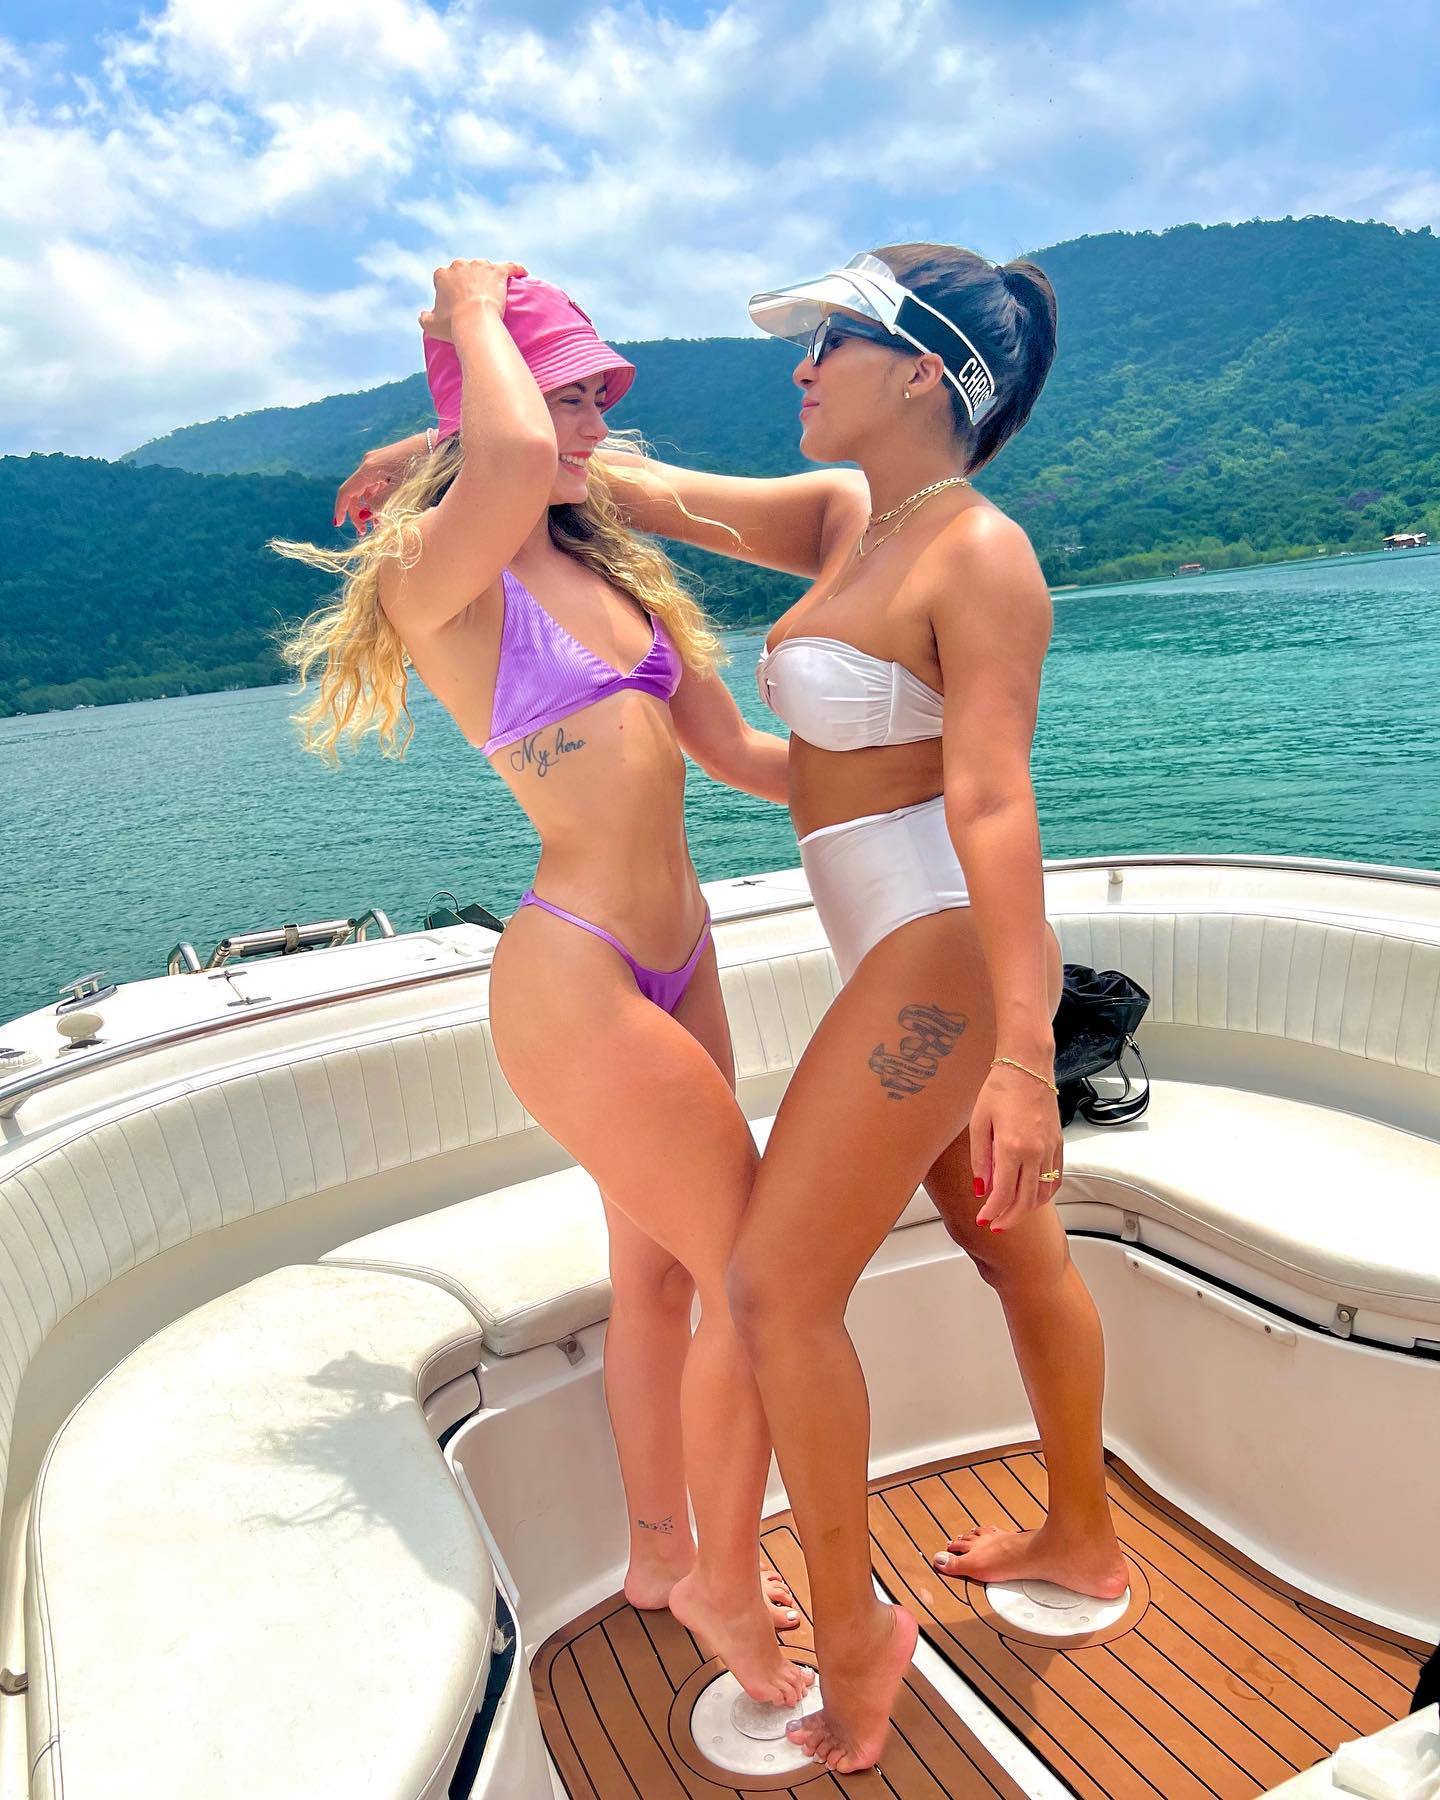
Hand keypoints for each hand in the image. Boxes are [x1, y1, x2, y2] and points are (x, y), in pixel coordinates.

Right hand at [333, 438, 422, 532]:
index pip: (346, 491)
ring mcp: (376, 463)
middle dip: (356, 513)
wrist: (435, 446)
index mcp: (369, 469)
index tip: (338, 524)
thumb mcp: (400, 490)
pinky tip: (383, 510)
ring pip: (364, 490)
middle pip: (354, 492)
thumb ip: (381, 504)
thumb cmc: (419, 467)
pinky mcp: (384, 464)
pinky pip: (373, 484)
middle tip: (365, 531)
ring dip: (367, 507)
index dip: (341, 509)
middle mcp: (368, 464)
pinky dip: (375, 498)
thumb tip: (365, 516)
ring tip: (377, 524)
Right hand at [419, 258, 526, 342]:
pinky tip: (523, 274)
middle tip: (476, 298)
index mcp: (442, 274)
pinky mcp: (498, 271)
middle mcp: (460, 265)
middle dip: (469, 281)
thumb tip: (423, 315)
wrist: (476, 321)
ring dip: (489, 277)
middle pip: (465, 270)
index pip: (445, 277)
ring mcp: (480, 266)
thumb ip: (424, 318)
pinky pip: (510, 267)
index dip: (451, 289)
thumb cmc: (453, 325)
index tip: (456, 301)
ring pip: (486, 268)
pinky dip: (517, 270)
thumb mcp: (431, 325)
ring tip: (497, 291)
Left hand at [971, 1060, 1062, 1230]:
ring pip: (1044, 1193)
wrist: (1027, 1066)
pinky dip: (1045, 1193)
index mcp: (1012, 1148)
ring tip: (1012, 1213)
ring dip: (1029, 1209)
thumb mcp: (979, 1123)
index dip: (993, 1212)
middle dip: (1010, 1218)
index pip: (1004, 1194)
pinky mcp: (1059, 1143)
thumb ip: (980, 1159)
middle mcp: (1035, 1152)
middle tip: (997, 1225)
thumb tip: (982, 1188)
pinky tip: (1033, 1196)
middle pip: (1026, 1201)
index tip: (983, 1220)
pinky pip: (1056, 1178)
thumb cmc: (1000, 1088)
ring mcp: (1050, 1148)